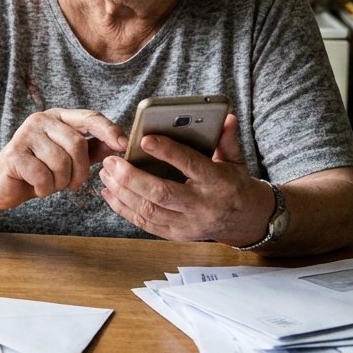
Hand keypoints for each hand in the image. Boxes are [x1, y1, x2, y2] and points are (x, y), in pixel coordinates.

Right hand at [0, 109, 126, 212]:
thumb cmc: (36, 171)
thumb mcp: (68, 159)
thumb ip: (92, 149)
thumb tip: (119, 144)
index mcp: (57, 117)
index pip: (89, 117)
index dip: (109, 130)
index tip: (123, 145)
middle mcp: (41, 120)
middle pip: (77, 144)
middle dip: (80, 171)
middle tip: (74, 185)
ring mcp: (25, 135)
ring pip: (61, 162)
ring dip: (60, 182)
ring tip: (51, 184)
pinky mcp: (14, 154)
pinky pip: (43, 175)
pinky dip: (45, 188)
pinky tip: (37, 187)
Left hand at [98, 114, 274, 244]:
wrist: (246, 221)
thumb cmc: (235, 185)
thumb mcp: (237, 161)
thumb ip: (227, 139)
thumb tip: (226, 117)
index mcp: (218, 183)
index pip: (191, 165)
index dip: (167, 152)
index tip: (144, 139)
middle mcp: (202, 206)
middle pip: (161, 193)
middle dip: (132, 177)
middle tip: (111, 161)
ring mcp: (188, 224)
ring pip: (149, 210)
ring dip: (122, 192)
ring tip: (106, 173)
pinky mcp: (177, 235)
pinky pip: (145, 224)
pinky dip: (123, 209)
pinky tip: (109, 193)